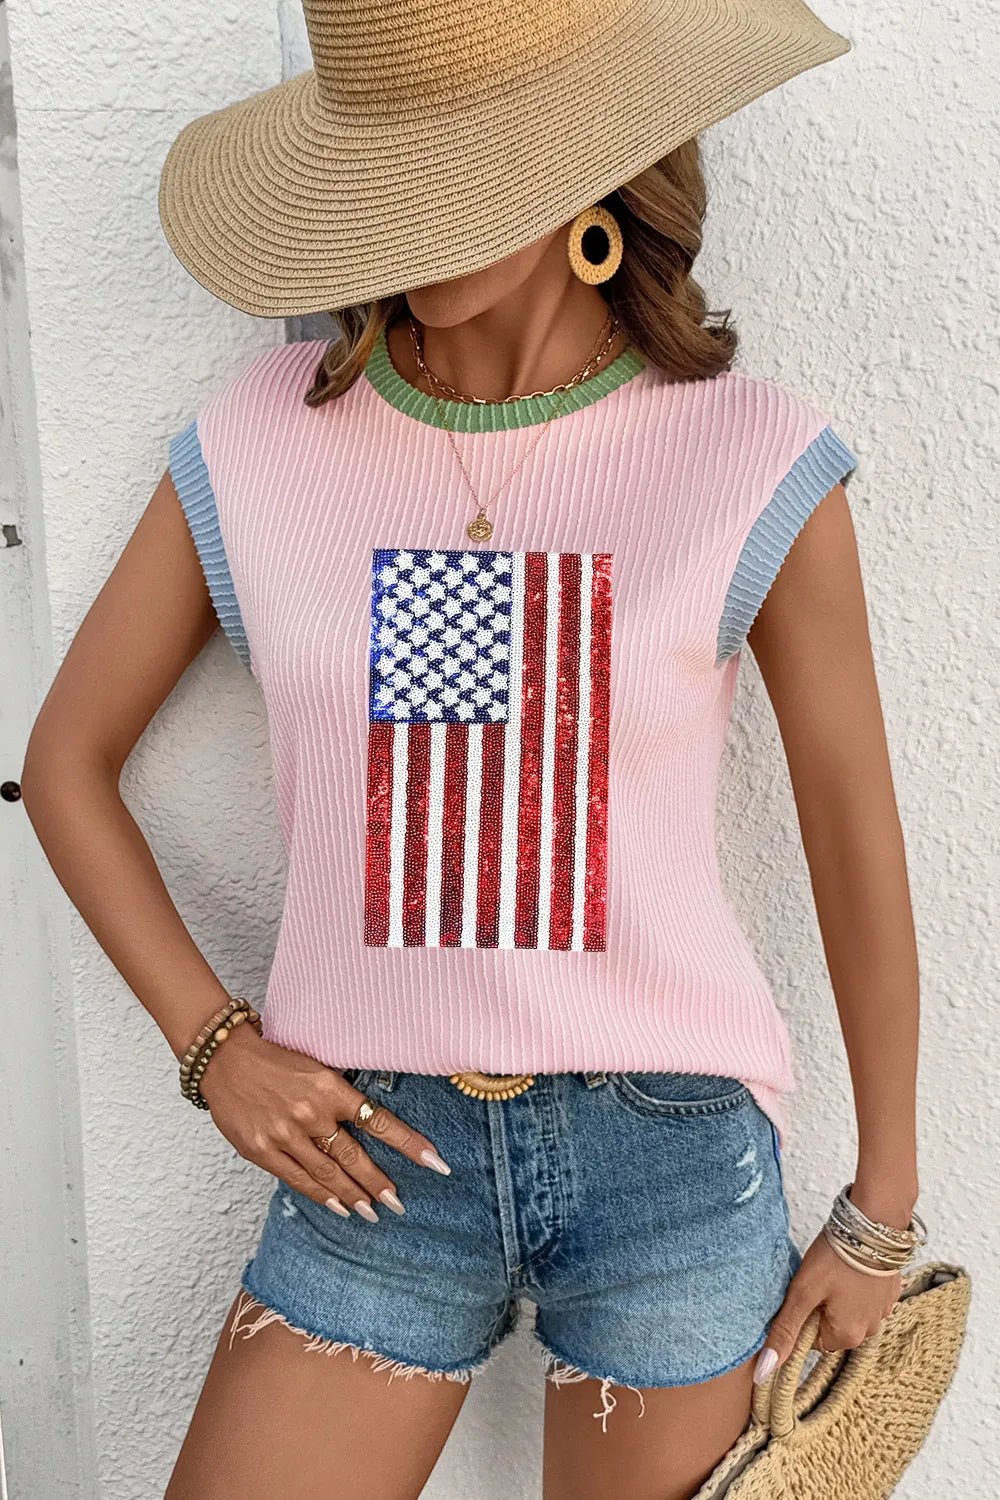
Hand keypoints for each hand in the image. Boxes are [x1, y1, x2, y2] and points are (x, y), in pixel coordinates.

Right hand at [198, 1025, 451, 1220]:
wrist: (225, 1060)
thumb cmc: (275, 1061)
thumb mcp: (316, 1068)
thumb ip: (339, 1096)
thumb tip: (369, 1124)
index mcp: (330, 1087)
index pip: (379, 1120)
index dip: (409, 1144)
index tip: (435, 1162)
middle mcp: (311, 1112)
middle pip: (355, 1156)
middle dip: (380, 1183)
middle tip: (399, 1203)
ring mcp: (285, 1134)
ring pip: (329, 1173)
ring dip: (355, 1195)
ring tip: (373, 1212)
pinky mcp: (262, 1150)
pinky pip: (299, 1179)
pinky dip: (322, 1195)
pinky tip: (339, 1206)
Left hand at [753, 1229, 901, 1382]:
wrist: (873, 1225)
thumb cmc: (836, 1259)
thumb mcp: (803, 1293)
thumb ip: (785, 1331)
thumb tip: (765, 1372)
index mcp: (847, 1337)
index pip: (814, 1340)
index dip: (804, 1316)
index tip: (804, 1293)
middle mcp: (869, 1331)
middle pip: (833, 1327)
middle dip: (823, 1307)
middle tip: (819, 1280)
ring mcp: (883, 1312)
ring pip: (850, 1312)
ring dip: (841, 1297)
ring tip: (834, 1271)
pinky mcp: (890, 1292)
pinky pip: (866, 1298)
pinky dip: (856, 1286)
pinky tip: (850, 1267)